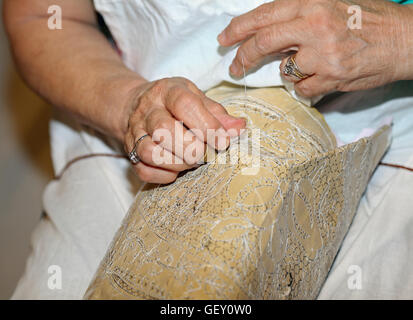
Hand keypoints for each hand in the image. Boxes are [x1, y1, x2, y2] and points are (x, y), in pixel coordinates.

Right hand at [123, 77, 245, 183]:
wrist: (135, 106)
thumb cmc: (173, 103)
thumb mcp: (196, 98)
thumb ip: (217, 114)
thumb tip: (240, 128)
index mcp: (167, 91)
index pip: (185, 104)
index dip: (207, 125)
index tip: (223, 141)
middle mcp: (147, 110)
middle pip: (165, 130)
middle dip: (192, 147)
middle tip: (205, 153)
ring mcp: (135, 132)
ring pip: (151, 152)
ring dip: (178, 163)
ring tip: (192, 161)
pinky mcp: (129, 152)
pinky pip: (144, 170)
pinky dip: (164, 175)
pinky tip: (176, 168)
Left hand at [218, 0, 412, 97]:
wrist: (405, 38)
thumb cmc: (370, 18)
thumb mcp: (333, 1)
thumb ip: (301, 12)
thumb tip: (268, 27)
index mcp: (312, 2)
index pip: (263, 16)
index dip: (238, 28)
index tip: (224, 39)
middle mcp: (314, 25)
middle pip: (263, 43)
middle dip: (243, 57)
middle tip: (235, 68)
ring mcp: (322, 54)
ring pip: (284, 70)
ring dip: (288, 71)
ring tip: (308, 64)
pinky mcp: (331, 77)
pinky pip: (302, 89)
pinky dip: (305, 87)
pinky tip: (321, 77)